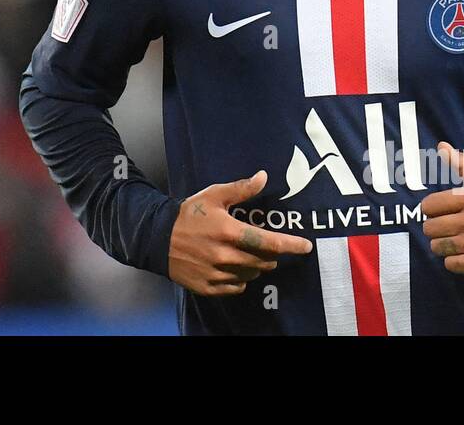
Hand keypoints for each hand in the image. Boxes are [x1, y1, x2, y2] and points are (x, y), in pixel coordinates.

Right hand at [168, 170, 313, 295]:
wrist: (156, 238)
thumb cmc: (188, 214)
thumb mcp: (214, 195)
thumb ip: (241, 189)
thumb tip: (264, 177)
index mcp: (229, 232)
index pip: (270, 242)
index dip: (292, 245)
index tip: (307, 246)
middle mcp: (226, 256)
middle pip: (264, 261)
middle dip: (271, 254)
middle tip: (265, 245)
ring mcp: (217, 274)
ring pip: (252, 274)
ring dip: (256, 265)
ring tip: (246, 253)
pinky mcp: (209, 287)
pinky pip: (237, 286)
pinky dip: (240, 278)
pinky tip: (232, 266)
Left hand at [421, 142, 463, 276]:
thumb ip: (461, 164)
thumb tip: (441, 146)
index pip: (428, 205)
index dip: (431, 208)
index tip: (442, 210)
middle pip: (429, 228)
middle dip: (436, 227)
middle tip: (450, 226)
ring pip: (437, 247)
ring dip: (444, 245)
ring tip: (458, 239)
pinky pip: (450, 264)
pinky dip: (454, 261)